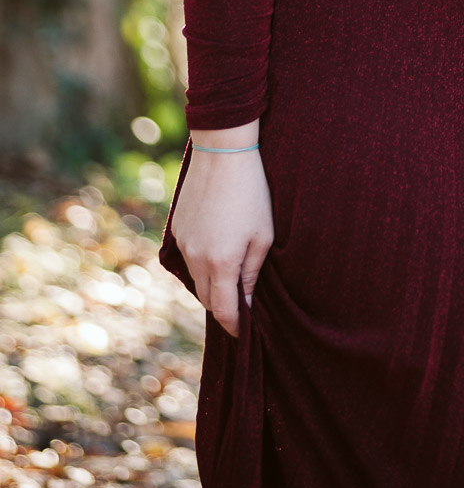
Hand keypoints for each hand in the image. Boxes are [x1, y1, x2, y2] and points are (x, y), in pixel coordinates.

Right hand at [170, 126, 273, 336]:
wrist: (222, 153)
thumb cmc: (252, 193)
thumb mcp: (262, 235)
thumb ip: (251, 274)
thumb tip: (246, 303)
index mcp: (221, 264)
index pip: (224, 310)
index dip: (235, 326)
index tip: (243, 333)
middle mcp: (196, 259)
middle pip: (207, 298)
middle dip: (223, 307)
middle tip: (240, 307)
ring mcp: (183, 244)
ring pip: (195, 279)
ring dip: (211, 284)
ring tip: (230, 277)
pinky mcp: (176, 230)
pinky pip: (187, 258)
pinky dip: (200, 263)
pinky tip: (216, 249)